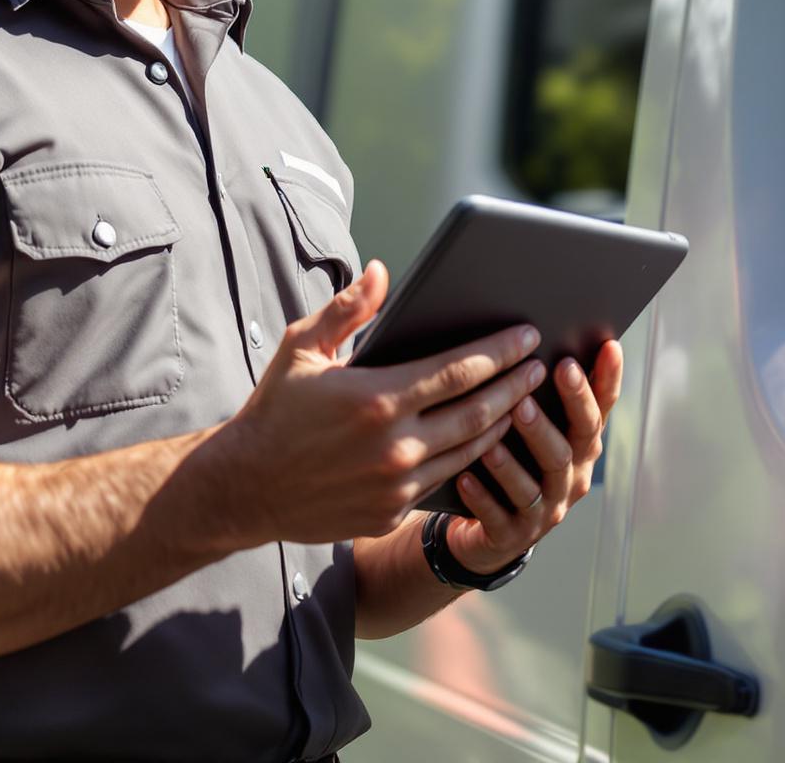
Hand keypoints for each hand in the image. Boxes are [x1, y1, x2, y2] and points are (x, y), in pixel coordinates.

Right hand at [207, 261, 548, 547]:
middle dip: (516, 387)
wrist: (245, 487)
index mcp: (377, 398)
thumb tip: (383, 271)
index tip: (527, 336)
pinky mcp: (392, 514)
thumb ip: (347, 309)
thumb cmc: (275, 410)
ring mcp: (397, 487)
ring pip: (470, 452)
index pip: (458, 370)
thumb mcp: (301, 349)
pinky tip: (485, 444)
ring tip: (525, 402)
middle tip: (540, 367)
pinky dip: (470, 461)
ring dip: (502, 425)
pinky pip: (443, 484)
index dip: (499, 353)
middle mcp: (394, 446)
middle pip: (478, 412)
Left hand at [445, 338, 622, 575]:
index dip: (606, 381)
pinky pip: (497, 517)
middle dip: (564, 408)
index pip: (600, 411)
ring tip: (496, 433)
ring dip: (514, 458)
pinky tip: (464, 476)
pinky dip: (481, 496)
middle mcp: (570, 479)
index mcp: (580, 449)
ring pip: (535, 485)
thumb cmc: (512, 463)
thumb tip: (526, 340)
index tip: (607, 346)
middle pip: (573, 445)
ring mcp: (544, 512)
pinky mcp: (513, 537)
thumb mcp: (530, 431)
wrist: (489, 531)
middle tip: (545, 373)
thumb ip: (536, 396)